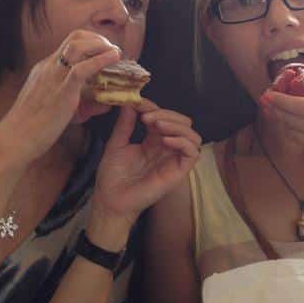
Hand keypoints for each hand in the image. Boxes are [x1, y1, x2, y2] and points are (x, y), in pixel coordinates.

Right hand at [0, 31, 121, 168]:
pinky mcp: (62, 91)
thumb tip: (104, 104)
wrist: (16, 138)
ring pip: (77, 45)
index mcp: (45, 69)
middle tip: (112, 49)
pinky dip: (100, 60)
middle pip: (75, 37)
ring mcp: (54, 76)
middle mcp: (49, 67)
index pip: (69, 44)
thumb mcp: (56, 108)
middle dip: (98, 38)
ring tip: (115, 53)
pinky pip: (82, 69)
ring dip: (101, 44)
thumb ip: (80, 104)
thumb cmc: (33, 128)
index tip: (104, 51)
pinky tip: (113, 59)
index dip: (90, 42)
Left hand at [91, 99, 201, 224]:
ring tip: (156, 125)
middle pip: (182, 122)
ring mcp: (174, 160)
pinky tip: (165, 140)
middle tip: (147, 117)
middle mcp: (167, 149)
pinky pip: (192, 153)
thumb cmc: (112, 176)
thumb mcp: (116, 144)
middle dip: (167, 114)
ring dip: (176, 125)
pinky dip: (182, 141)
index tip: (138, 104)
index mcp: (153, 141)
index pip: (165, 117)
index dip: (155, 107)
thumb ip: (125, 124)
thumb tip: (129, 102)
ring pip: (192, 135)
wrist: (111, 200)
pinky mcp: (178, 172)